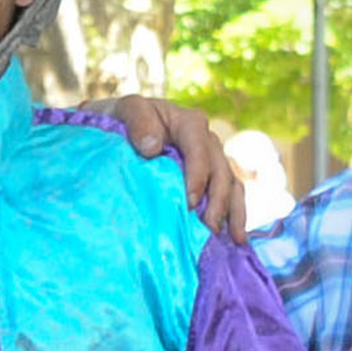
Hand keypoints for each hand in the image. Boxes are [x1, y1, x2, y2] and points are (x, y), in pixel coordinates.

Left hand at [90, 95, 248, 243]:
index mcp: (189, 123)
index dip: (198, 177)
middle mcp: (207, 141)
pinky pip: (228, 195)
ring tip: (233, 240)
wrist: (117, 125)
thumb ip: (138, 121)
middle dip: (217, 202)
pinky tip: (234, 239)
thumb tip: (152, 148)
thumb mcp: (125, 110)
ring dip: (232, 213)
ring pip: (231, 186)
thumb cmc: (121, 117)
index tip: (189, 204)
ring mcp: (210, 160)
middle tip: (207, 230)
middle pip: (221, 172)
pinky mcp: (208, 177)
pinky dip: (233, 215)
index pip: (200, 150)